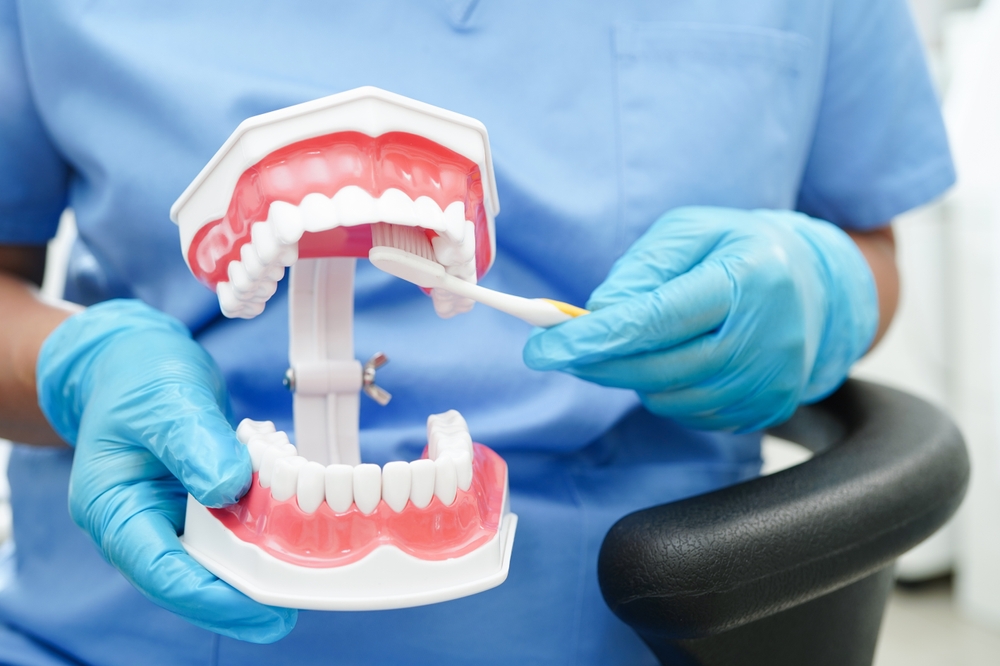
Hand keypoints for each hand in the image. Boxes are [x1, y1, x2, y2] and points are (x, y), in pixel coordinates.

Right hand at [36, 299, 295, 641]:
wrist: (132, 357)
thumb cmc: (138, 374)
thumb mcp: (166, 400)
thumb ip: (194, 443)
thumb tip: (228, 489)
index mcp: (113, 508)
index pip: (160, 570)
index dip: (212, 598)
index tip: (263, 612)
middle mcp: (139, 523)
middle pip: (192, 576)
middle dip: (245, 594)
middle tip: (300, 603)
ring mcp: (170, 515)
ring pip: (218, 558)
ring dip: (260, 565)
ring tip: (310, 577)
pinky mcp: (198, 503)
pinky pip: (232, 530)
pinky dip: (263, 532)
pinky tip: (300, 534)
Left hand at [523, 206, 877, 431]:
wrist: (820, 288)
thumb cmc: (745, 250)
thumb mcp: (693, 231)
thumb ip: (643, 268)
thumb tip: (598, 314)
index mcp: (748, 279)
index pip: (655, 320)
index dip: (592, 339)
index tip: (542, 349)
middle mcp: (765, 338)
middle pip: (655, 367)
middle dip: (594, 361)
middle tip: (556, 349)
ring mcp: (768, 381)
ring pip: (666, 395)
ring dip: (628, 373)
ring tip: (628, 341)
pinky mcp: (765, 409)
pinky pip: (688, 411)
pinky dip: (662, 389)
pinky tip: (669, 359)